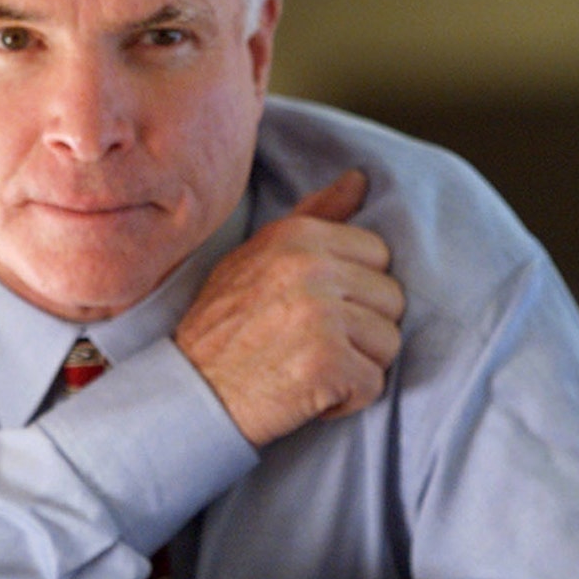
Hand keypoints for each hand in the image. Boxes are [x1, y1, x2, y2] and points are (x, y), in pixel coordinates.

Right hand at [175, 169, 404, 446]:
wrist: (187, 394)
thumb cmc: (224, 328)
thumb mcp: (258, 256)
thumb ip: (314, 217)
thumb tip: (360, 179)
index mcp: (297, 236)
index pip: (377, 254)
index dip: (354, 290)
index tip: (315, 310)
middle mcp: (311, 268)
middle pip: (391, 298)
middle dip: (361, 329)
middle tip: (312, 343)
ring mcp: (320, 315)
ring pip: (388, 341)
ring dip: (356, 365)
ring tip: (310, 367)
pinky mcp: (328, 362)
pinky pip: (373, 383)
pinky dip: (346, 399)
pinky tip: (309, 394)